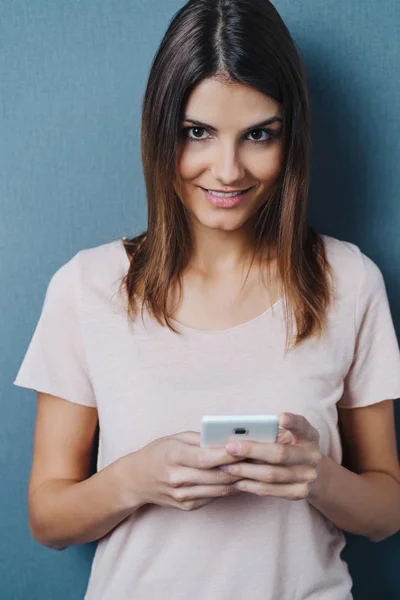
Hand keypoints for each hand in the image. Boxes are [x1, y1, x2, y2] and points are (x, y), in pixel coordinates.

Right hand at [115, 431, 243, 511]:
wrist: (136, 480)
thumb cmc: (158, 453)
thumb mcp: (174, 438)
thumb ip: (200, 439)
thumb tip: (226, 439)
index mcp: (174, 457)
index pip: (207, 457)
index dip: (229, 453)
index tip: (247, 446)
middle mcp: (178, 479)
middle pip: (218, 475)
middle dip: (241, 466)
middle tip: (259, 457)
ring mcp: (183, 496)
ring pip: (220, 488)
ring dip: (239, 479)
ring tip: (255, 468)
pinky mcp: (187, 506)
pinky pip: (214, 497)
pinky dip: (228, 487)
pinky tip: (239, 478)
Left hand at [220, 413, 322, 500]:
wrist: (315, 475)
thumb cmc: (292, 447)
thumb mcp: (291, 435)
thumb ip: (273, 432)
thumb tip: (239, 434)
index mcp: (309, 435)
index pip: (302, 425)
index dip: (292, 421)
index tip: (280, 417)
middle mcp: (312, 455)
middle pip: (280, 453)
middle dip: (252, 450)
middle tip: (229, 447)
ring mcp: (308, 476)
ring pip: (271, 474)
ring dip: (245, 471)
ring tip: (226, 466)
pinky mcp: (300, 492)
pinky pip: (270, 490)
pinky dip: (250, 486)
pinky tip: (236, 481)